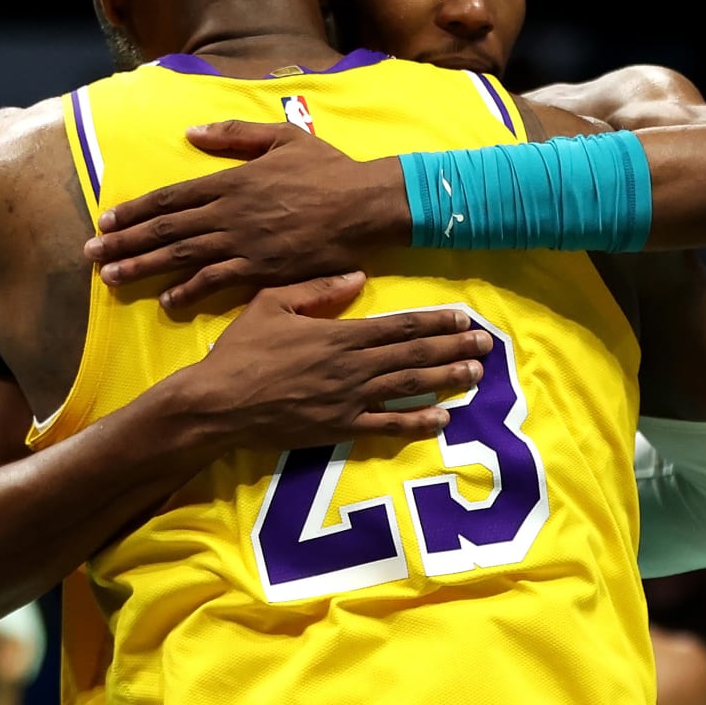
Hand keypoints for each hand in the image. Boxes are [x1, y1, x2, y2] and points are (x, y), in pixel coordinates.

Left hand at [83, 121, 407, 308]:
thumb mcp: (280, 137)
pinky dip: (188, 292)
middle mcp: (229, 211)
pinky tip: (166, 301)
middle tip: (90, 256)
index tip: (105, 221)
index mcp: (231, 179)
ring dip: (144, 267)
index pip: (170, 197)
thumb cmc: (327, 169)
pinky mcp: (263, 268)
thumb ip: (234, 134)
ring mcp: (244, 242)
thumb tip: (192, 131)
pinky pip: (217, 282)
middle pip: (166, 229)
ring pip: (182, 257)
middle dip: (124, 242)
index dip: (134, 211)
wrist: (365, 204)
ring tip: (112, 278)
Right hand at [175, 272, 490, 447]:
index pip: (398, 326)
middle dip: (453, 348)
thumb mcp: (270, 303)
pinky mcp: (339, 428)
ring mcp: (348, 400)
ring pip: (407, 387)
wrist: (218, 403)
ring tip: (474, 374)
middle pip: (413, 355)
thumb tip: (358, 276)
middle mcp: (352, 366)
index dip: (434, 322)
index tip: (463, 318)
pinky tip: (441, 418)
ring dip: (444, 380)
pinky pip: (385, 425)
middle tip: (487, 345)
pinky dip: (415, 422)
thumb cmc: (241, 351)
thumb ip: (316, 290)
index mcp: (339, 334)